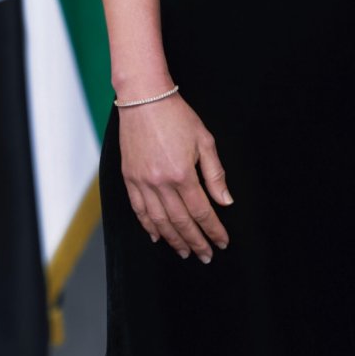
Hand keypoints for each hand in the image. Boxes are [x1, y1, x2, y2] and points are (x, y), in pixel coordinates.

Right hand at [119, 94, 231, 261]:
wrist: (144, 99)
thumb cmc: (177, 116)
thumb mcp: (205, 140)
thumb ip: (215, 174)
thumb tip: (225, 201)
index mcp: (183, 174)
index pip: (202, 211)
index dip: (213, 230)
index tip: (221, 242)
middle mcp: (160, 183)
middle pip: (180, 222)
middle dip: (195, 241)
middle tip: (205, 256)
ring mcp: (142, 182)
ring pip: (159, 221)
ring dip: (173, 239)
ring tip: (185, 251)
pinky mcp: (129, 179)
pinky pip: (139, 210)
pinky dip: (148, 226)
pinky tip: (157, 236)